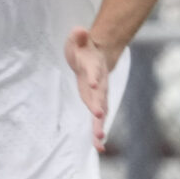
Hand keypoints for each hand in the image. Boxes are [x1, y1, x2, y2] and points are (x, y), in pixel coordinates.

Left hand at [65, 26, 115, 149]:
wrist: (97, 57)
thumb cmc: (84, 49)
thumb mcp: (78, 39)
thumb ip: (79, 36)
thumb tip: (80, 30)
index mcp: (94, 67)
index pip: (95, 72)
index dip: (94, 77)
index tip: (93, 82)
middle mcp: (100, 84)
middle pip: (101, 96)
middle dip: (99, 106)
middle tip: (98, 117)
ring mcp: (99, 96)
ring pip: (101, 112)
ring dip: (99, 126)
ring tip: (99, 141)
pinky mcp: (95, 105)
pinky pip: (97, 121)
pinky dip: (97, 133)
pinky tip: (98, 148)